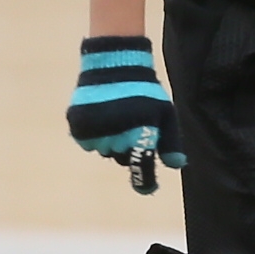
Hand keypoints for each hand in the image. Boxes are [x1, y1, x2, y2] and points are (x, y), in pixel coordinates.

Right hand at [70, 35, 180, 194]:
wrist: (113, 65)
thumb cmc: (144, 91)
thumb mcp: (164, 112)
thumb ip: (170, 141)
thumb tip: (176, 165)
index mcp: (140, 134)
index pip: (142, 165)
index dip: (144, 180)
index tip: (147, 188)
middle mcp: (116, 138)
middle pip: (123, 158)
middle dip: (129, 148)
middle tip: (132, 125)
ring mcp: (95, 133)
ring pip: (105, 150)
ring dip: (111, 140)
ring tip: (117, 116)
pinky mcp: (79, 127)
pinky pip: (88, 142)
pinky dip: (95, 135)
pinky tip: (102, 117)